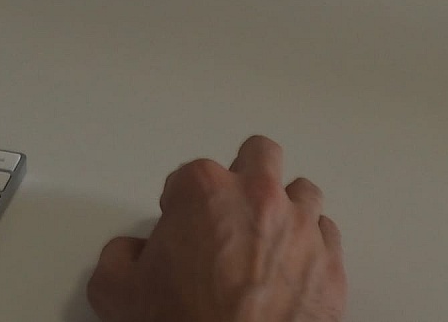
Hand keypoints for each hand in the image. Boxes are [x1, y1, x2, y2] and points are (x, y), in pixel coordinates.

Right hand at [87, 135, 345, 321]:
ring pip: (302, 193)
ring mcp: (301, 230)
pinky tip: (292, 269)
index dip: (180, 201)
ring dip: (285, 209)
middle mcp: (258, 198)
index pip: (189, 175)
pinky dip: (311, 248)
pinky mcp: (330, 267)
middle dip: (244, 175)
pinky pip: (327, 238)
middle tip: (229, 210)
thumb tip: (131, 255)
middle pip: (260, 156)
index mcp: (205, 191)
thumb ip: (119, 256)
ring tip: (267, 239)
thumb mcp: (117, 291)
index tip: (178, 223)